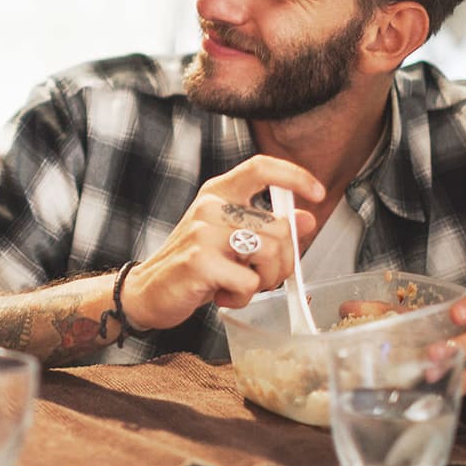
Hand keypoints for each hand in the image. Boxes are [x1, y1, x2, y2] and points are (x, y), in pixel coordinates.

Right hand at [120, 155, 324, 331]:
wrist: (148, 290)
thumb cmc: (192, 264)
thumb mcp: (230, 239)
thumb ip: (267, 226)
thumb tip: (307, 218)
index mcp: (217, 193)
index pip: (261, 167)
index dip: (295, 176)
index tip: (318, 193)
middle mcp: (210, 206)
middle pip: (279, 227)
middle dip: (282, 262)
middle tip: (260, 276)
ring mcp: (203, 231)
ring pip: (270, 253)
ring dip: (263, 282)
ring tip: (238, 285)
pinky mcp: (199, 260)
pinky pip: (248, 283)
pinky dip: (242, 298)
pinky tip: (222, 295)